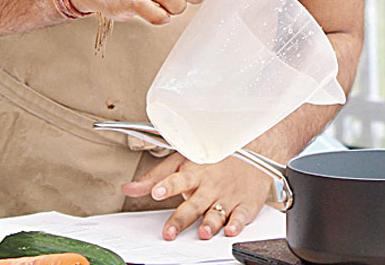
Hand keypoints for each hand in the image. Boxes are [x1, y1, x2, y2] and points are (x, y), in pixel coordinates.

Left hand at [122, 153, 271, 239]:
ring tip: (203, 234)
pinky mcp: (245, 205)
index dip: (167, 186)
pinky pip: (241, 216)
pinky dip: (237, 224)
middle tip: (170, 232)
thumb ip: (156, 176)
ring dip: (210, 224)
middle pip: (194, 205)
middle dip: (181, 218)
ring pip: (217, 213)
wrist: (255, 149)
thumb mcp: (183, 159)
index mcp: (195, 173)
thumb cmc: (215, 157)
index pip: (177, 179)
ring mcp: (228, 196)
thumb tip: (129, 188)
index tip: (156, 191)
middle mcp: (210, 186)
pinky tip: (231, 230)